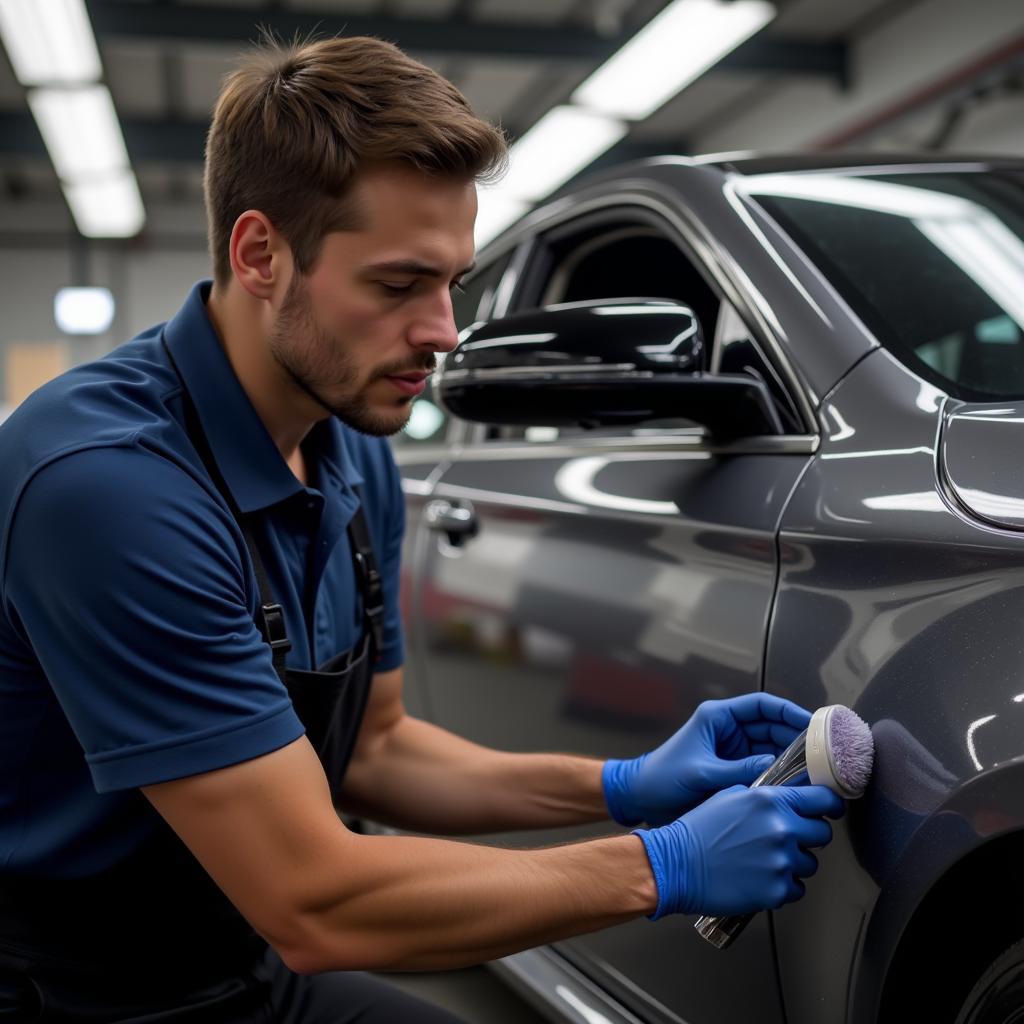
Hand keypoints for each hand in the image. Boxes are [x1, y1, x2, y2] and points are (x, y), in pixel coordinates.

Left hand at [602, 693, 811, 825]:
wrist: (642, 798)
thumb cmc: (662, 778)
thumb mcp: (701, 772)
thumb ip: (738, 769)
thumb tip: (773, 766)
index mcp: (717, 717)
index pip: (761, 705)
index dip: (788, 710)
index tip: (811, 722)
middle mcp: (728, 730)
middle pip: (772, 726)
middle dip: (796, 737)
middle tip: (821, 751)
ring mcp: (733, 749)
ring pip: (772, 747)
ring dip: (791, 757)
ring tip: (814, 769)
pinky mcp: (734, 769)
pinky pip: (765, 766)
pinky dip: (781, 773)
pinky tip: (795, 783)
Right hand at [634, 784, 844, 918]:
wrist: (677, 864)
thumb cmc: (698, 829)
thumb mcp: (730, 795)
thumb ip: (764, 795)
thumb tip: (787, 797)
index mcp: (771, 801)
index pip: (823, 799)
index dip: (829, 805)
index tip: (829, 809)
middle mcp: (782, 829)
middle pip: (823, 833)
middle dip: (809, 835)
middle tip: (787, 838)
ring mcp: (781, 862)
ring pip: (810, 863)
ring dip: (795, 862)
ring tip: (765, 860)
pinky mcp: (777, 891)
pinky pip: (797, 888)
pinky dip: (783, 885)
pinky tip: (761, 877)